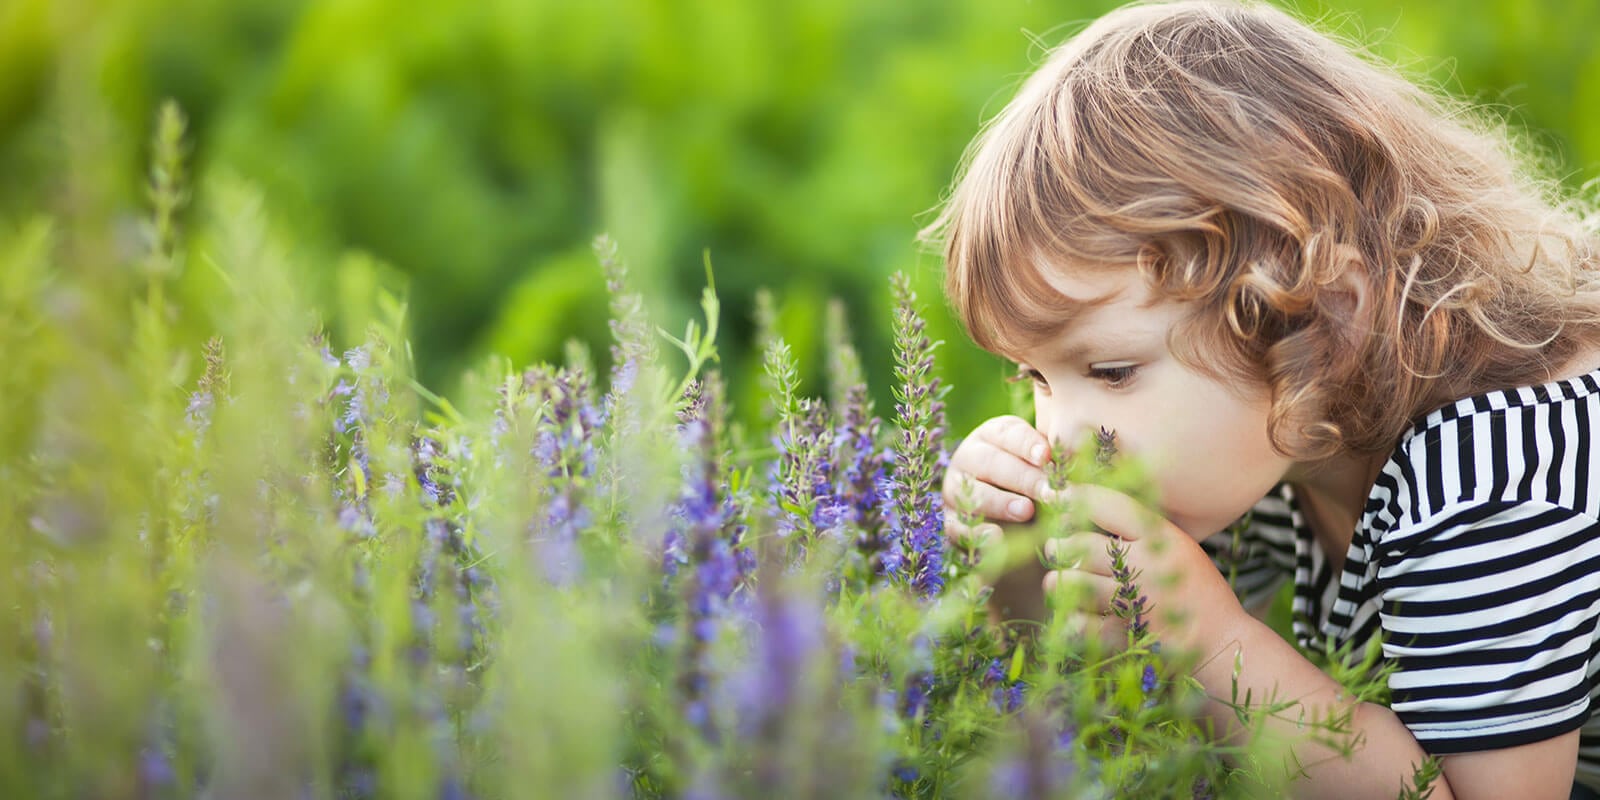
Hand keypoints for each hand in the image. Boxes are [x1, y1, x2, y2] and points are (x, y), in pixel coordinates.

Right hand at [942, 416, 1053, 621]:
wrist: (1024, 539)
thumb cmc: (1043, 493)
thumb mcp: (1051, 474)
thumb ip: (1058, 465)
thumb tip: (1079, 458)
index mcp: (996, 436)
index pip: (1009, 434)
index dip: (1028, 444)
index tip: (1047, 456)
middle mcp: (970, 457)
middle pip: (991, 462)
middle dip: (1023, 478)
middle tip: (1050, 492)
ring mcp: (955, 490)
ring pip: (973, 492)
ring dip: (1001, 502)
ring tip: (1027, 512)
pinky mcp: (951, 522)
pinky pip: (958, 527)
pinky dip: (976, 534)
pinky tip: (996, 538)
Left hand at [1041, 483, 1246, 653]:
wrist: (1223, 643)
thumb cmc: (1197, 592)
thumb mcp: (1180, 549)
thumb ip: (1141, 530)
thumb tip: (1086, 506)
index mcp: (1162, 538)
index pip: (1108, 504)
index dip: (1076, 496)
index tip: (1060, 497)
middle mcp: (1146, 565)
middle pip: (1079, 544)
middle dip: (1060, 546)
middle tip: (1057, 549)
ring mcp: (1133, 602)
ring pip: (1069, 583)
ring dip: (1058, 583)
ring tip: (1061, 583)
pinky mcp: (1124, 636)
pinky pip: (1075, 623)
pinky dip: (1069, 620)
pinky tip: (1076, 617)